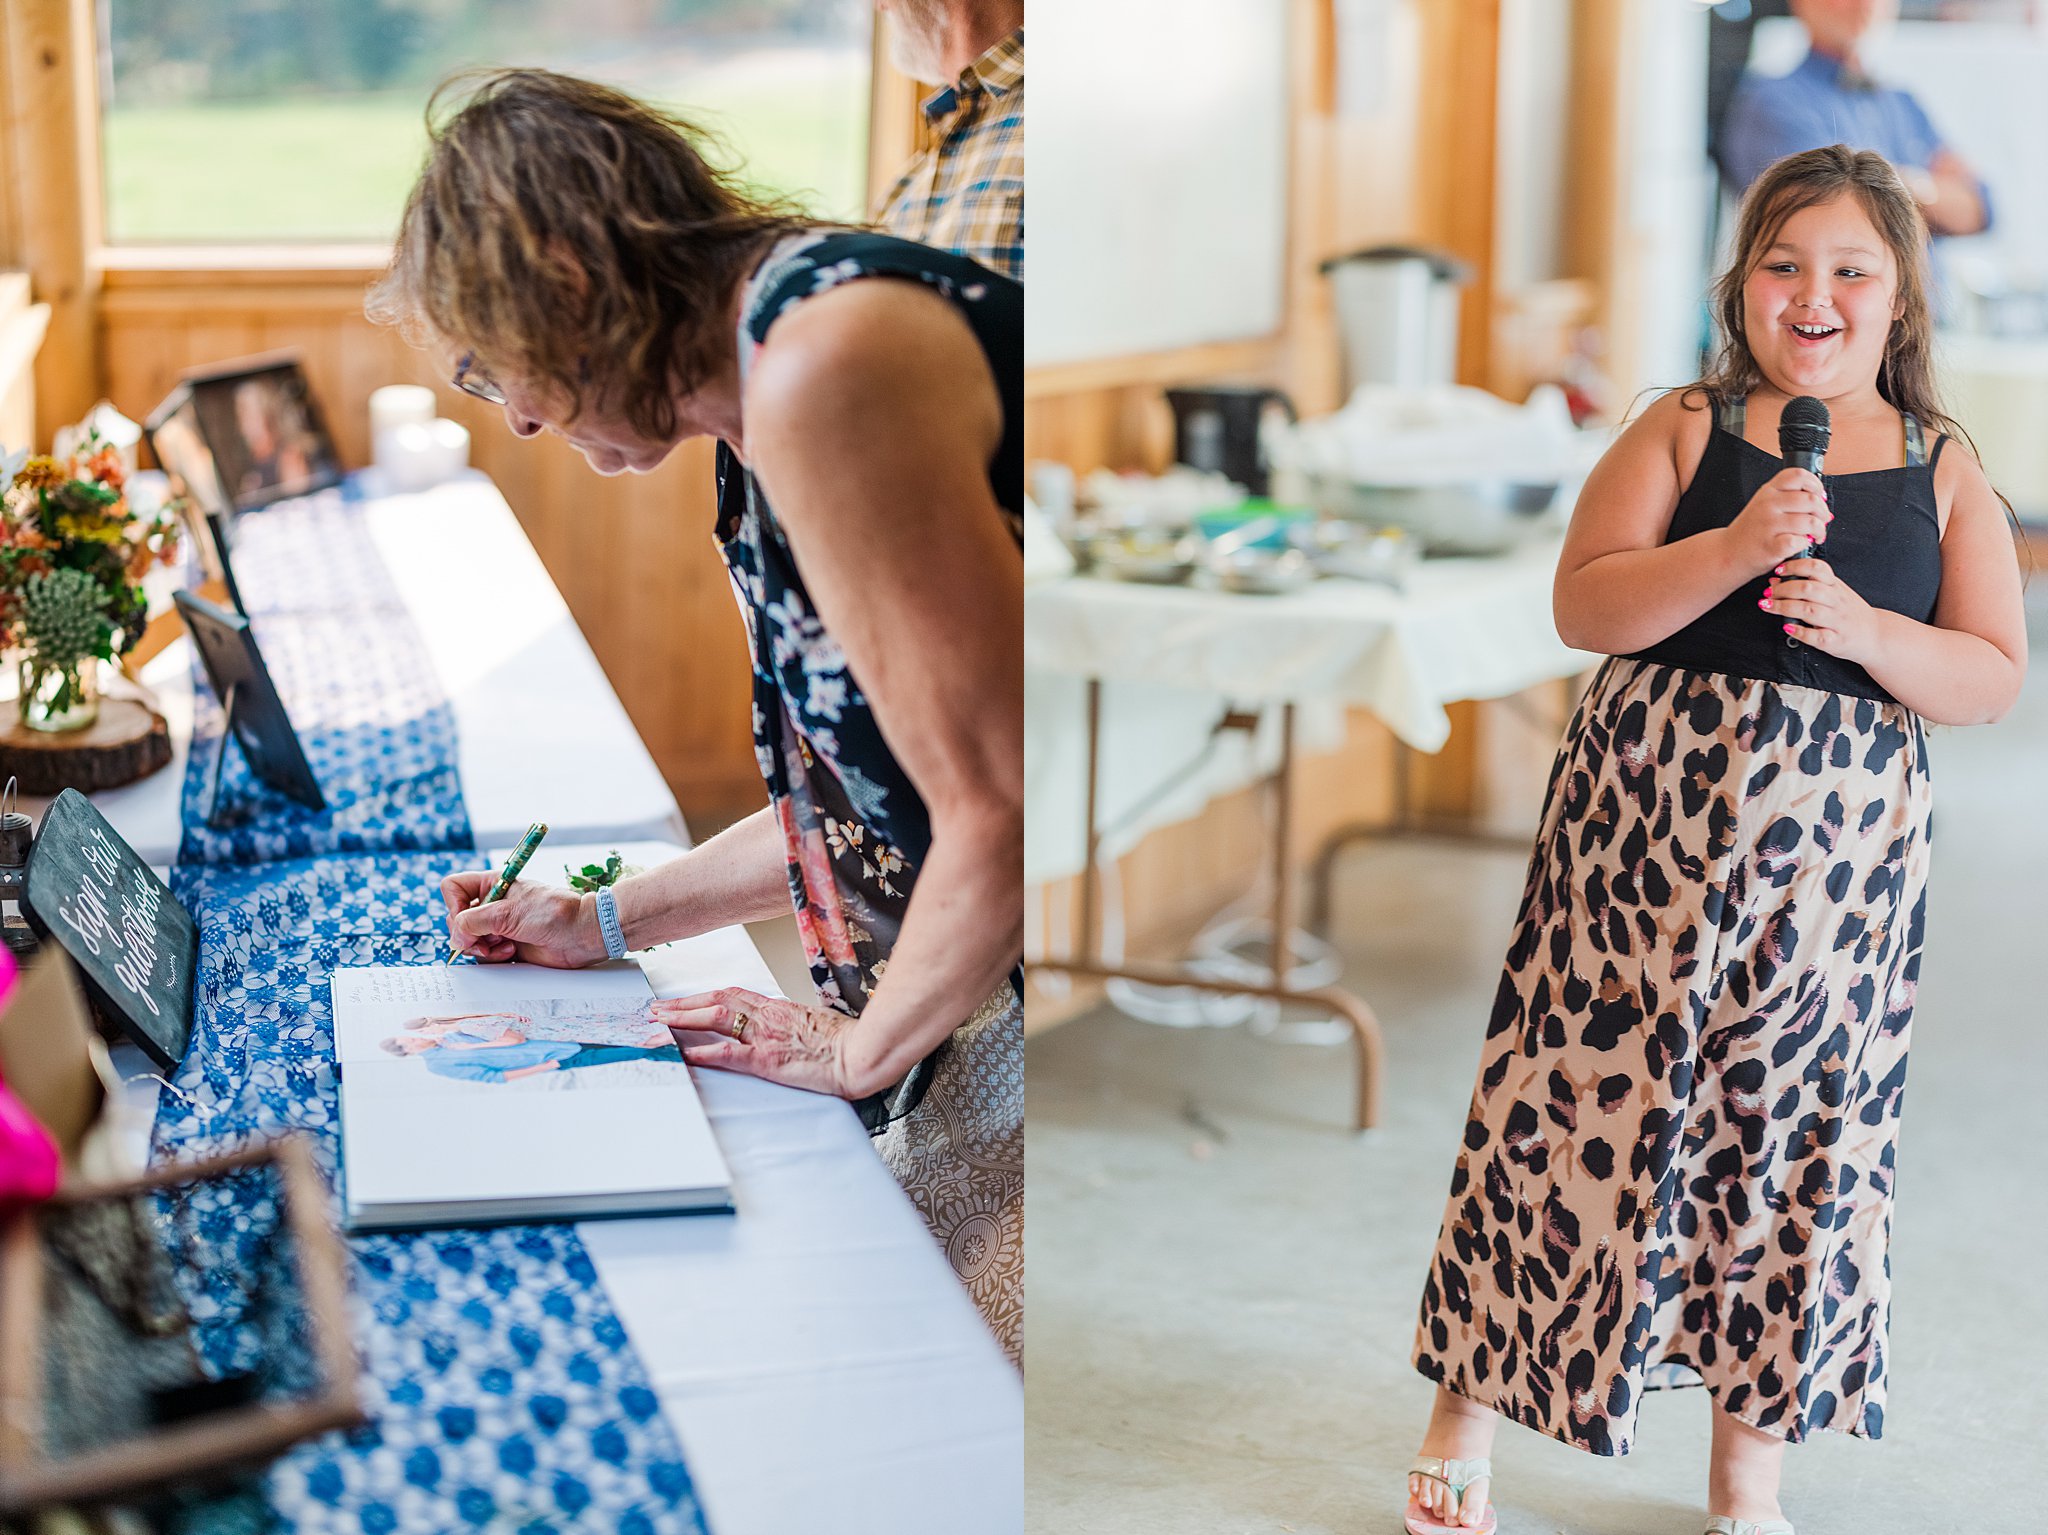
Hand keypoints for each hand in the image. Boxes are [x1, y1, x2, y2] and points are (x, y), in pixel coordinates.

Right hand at [440, 872, 600, 966]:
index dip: (453, 904)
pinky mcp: (506, 946)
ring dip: (482, 948)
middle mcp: (492, 905)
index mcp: (492, 885)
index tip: (467, 918)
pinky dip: (493, 957)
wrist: (582, 934)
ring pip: (468, 940)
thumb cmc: (553, 913)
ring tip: (506, 945)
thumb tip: (456, 937)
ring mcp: (498, 926)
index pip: (453, 888)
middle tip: (488, 938)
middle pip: (456, 919)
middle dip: (468, 933)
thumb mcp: (508, 912)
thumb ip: (473, 922)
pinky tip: (511, 952)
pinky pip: (484, 955)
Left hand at [650, 987, 858, 1098]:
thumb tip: (777, 1031)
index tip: (680, 1001)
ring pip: (715, 1020)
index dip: (701, 998)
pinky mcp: (768, 1059)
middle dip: (682, 1005)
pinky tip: (683, 1053)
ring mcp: (766, 1035)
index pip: (731, 995)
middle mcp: (767, 1016)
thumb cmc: (844, 1043)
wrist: (862, 1054)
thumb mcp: (811, 1026)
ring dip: (682, 1021)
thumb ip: (789, 1025)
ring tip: (658, 1025)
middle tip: (655, 1010)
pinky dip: (702, 1053)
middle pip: (716, 1001)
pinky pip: (728, 1054)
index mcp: (777, 1007)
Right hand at [1725, 467, 1830, 579]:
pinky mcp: (1771, 546)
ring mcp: (1768, 525)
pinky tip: (1801, 545)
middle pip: (1810, 499)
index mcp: (1768, 492)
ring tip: (1815, 535)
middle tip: (1822, 520)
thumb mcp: (1763, 504)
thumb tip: (1818, 497)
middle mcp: (1767, 505)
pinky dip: (1805, 544)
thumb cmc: (1751, 531)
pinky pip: (1800, 541)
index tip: (1818, 495)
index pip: (1798, 475)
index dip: (1814, 483)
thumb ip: (1786, 496)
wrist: (1728, 553)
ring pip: (1810, 522)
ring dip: (1819, 530)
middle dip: (1823, 512)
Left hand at [1761, 557, 1878, 664]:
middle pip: (1809, 589)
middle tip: (1768, 592)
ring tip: (1767, 606)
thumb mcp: (1834, 593)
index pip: (1818, 568)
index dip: (1796, 566)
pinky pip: (1817, 636)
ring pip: (1809, 611)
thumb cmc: (1848, 612)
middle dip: (1784, 589)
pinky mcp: (1836, 641)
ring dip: (1784, 608)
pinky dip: (1800, 632)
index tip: (1778, 570)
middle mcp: (1838, 602)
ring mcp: (1838, 622)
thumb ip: (1808, 585)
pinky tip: (1787, 628)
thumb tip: (1775, 580)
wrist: (1876, 635)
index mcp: (1836, 587)